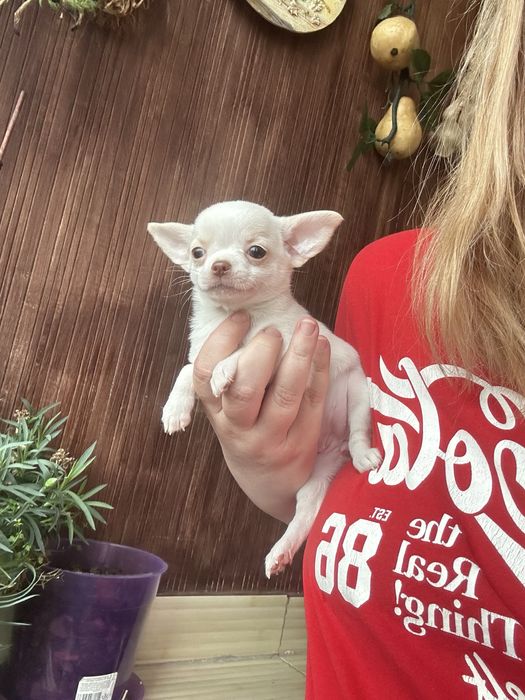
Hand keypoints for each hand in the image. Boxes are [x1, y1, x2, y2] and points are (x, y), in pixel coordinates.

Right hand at [193, 311, 330, 522]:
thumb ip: (229, 376)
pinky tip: (323, 346)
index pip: (206, 375)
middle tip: (273, 330)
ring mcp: (272, 439)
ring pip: (285, 394)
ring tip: (307, 325)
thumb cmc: (248, 431)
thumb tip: (243, 318)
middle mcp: (239, 429)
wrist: (270, 485)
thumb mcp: (226, 412)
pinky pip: (313, 401)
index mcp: (216, 413)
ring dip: (299, 354)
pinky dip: (320, 370)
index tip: (241, 316)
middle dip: (261, 352)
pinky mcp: (303, 442)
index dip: (222, 341)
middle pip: (245, 389)